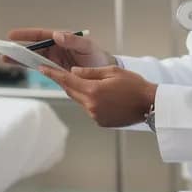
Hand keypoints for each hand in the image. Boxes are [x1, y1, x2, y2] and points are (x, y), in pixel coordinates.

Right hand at [5, 28, 113, 69]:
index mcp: (61, 39)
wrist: (104, 75)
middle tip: (3, 47)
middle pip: (33, 46)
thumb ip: (73, 41)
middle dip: (18, 47)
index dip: (26, 35)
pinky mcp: (54, 70)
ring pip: (33, 57)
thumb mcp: (88, 47)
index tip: (13, 35)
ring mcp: (53, 59)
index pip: (40, 35)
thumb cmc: (97, 57)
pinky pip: (38, 67)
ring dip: (20, 58)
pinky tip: (19, 67)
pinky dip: (28, 66)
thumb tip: (58, 35)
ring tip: (5, 59)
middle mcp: (55, 48)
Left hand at [40, 65, 156, 127]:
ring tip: (95, 85)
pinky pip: (89, 108)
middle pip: (71, 91)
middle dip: (66, 82)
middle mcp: (91, 105)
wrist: (150, 105)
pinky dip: (91, 101)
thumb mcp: (112, 71)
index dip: (53, 74)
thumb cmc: (134, 85)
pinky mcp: (100, 122)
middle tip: (61, 72)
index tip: (42, 69)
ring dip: (81, 92)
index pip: (67, 80)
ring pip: (80, 100)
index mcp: (93, 90)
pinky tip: (104, 97)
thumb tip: (73, 71)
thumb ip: (90, 72)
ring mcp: (95, 115)